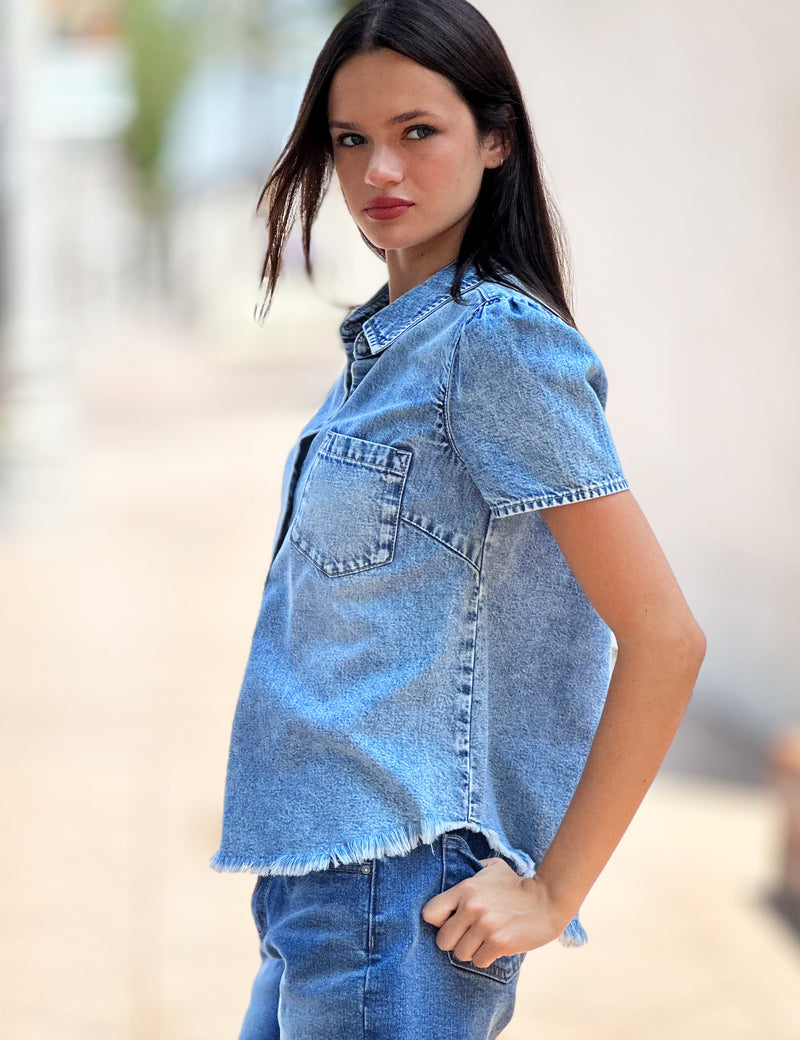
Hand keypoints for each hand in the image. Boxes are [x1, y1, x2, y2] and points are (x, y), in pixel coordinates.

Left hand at [420, 856, 573, 967]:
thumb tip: (456, 871)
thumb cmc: (517, 885)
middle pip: (443, 941)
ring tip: (485, 939)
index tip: (451, 921)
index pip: (429, 913)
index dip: (439, 921)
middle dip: (455, 941)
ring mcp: (485, 926)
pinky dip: (486, 957)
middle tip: (470, 935)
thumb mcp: (492, 867)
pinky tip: (496, 945)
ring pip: (461, 954)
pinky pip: (479, 961)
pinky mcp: (499, 943)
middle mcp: (471, 908)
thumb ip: (472, 870)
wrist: (547, 900)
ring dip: (472, 950)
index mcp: (465, 889)